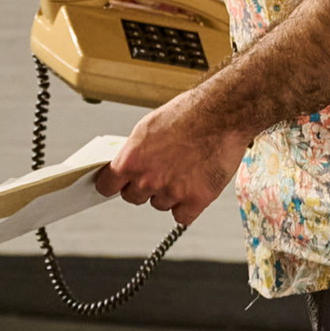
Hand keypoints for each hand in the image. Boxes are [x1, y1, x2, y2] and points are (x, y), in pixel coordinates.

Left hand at [98, 89, 248, 224]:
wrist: (223, 114)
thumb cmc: (189, 114)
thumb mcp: (148, 127)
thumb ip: (134, 152)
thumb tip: (126, 166)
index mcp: (131, 160)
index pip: (106, 186)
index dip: (113, 183)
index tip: (116, 183)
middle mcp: (148, 179)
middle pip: (133, 198)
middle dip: (142, 187)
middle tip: (159, 171)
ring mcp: (172, 192)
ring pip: (160, 205)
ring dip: (167, 194)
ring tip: (183, 171)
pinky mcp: (196, 200)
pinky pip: (183, 217)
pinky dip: (187, 207)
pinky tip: (193, 188)